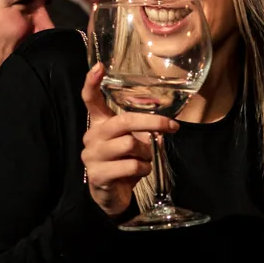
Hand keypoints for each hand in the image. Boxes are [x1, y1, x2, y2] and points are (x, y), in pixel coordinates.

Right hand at [80, 63, 178, 217]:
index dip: (92, 83)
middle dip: (153, 123)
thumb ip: (141, 131)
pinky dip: (143, 169)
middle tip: (172, 127)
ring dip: (147, 154)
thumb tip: (164, 126)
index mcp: (99, 124)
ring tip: (144, 161)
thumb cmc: (123, 164)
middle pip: (124, 121)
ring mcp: (92, 156)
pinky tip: (139, 172)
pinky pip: (131, 166)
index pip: (90, 100)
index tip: (99, 66)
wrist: (111, 196)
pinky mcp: (98, 175)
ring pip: (131, 145)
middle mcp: (92, 137)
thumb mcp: (132, 143)